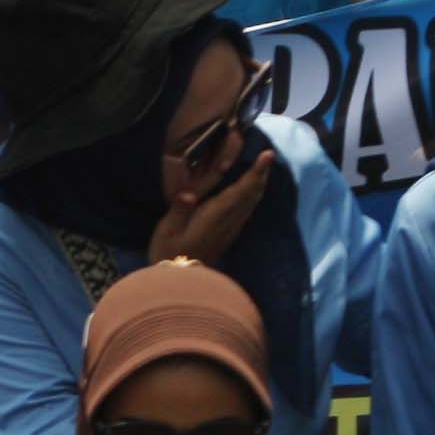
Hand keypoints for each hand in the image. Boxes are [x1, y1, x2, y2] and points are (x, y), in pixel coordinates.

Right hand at [148, 137, 276, 263]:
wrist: (180, 280)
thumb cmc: (168, 252)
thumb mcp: (168, 230)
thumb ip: (179, 209)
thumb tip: (188, 194)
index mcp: (215, 214)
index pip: (241, 189)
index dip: (255, 172)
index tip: (267, 154)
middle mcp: (229, 220)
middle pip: (251, 194)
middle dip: (261, 174)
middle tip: (267, 156)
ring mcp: (231, 229)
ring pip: (251, 203)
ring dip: (258, 185)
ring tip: (262, 170)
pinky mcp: (228, 234)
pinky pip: (246, 210)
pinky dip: (251, 197)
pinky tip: (249, 193)